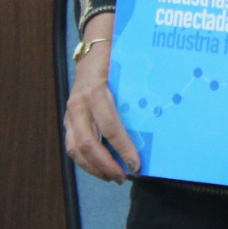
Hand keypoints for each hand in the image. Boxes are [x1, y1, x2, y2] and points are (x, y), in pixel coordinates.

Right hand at [62, 16, 140, 180]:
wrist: (93, 50)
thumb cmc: (115, 60)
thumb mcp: (126, 72)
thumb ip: (137, 94)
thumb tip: (160, 120)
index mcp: (94, 92)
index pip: (110, 127)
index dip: (123, 149)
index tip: (137, 165)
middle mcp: (78, 104)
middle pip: (88, 144)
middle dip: (106, 165)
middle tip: (124, 177)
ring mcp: (69, 113)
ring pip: (75, 149)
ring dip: (94, 168)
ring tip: (113, 177)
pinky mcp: (67, 119)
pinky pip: (72, 146)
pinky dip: (85, 161)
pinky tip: (101, 168)